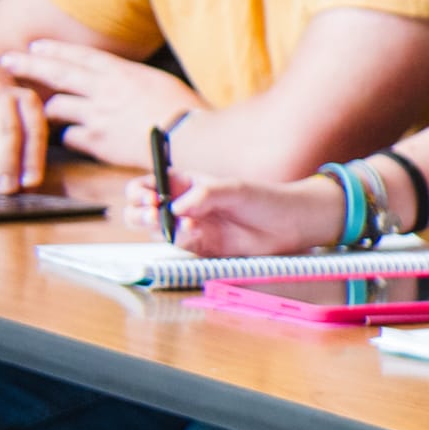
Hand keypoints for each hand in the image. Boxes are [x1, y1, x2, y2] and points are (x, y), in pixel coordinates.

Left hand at [0, 40, 201, 162]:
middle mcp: (105, 90)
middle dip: (29, 65)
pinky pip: (70, 137)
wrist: (194, 138)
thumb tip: (117, 81)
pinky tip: (70, 137)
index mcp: (122, 72)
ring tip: (40, 109)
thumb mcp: (159, 82)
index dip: (55, 50)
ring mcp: (99, 116)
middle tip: (9, 60)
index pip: (79, 56)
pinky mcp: (99, 142)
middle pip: (57, 73)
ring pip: (56, 107)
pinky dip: (69, 136)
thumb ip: (131, 80)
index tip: (37, 46)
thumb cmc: (188, 111)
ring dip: (47, 107)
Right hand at [156, 172, 349, 254]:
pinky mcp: (199, 245)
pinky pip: (178, 243)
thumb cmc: (263, 199)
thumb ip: (203, 196)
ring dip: (158, 227)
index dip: (140, 191)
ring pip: (155, 229)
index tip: (148, 196)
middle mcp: (181, 205)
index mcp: (185, 184)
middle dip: (139, 213)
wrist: (289, 225)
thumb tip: (174, 209)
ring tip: (178, 222)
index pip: (148, 185)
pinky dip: (180, 238)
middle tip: (154, 215)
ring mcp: (188, 226)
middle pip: (141, 210)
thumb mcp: (233, 189)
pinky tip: (194, 230)